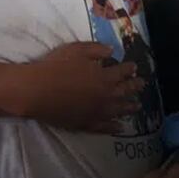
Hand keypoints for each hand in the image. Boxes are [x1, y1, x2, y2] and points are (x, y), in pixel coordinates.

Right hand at [18, 42, 144, 132]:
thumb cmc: (55, 67)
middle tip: (142, 85)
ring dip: (129, 108)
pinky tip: (120, 127)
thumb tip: (112, 50)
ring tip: (137, 107)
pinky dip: (114, 127)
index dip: (129, 69)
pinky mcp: (85, 124)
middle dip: (134, 87)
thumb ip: (96, 49)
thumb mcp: (76, 49)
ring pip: (118, 111)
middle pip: (124, 92)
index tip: (135, 67)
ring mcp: (96, 112)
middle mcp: (104, 96)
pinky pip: (104, 127)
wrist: (37, 91)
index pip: (122, 72)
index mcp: (104, 77)